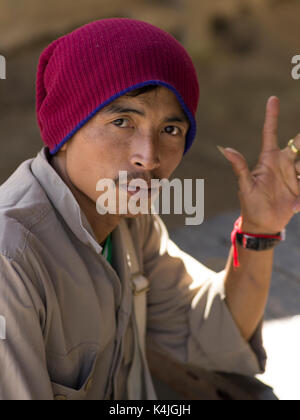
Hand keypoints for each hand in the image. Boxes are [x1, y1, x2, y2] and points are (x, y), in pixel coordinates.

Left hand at [218, 96, 299, 233]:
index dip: (271, 116)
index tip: (272, 99)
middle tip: (299, 143)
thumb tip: (224, 149)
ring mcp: (294, 173)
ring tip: (294, 193)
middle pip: (298, 143)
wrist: (264, 224)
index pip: (270, 133)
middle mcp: (284, 163)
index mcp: (269, 159)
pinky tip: (295, 206)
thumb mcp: (246, 186)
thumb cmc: (251, 205)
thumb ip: (239, 167)